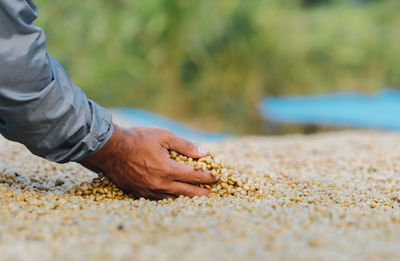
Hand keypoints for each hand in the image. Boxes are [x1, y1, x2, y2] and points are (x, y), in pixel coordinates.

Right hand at [79, 124, 218, 198]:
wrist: (110, 150)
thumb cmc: (137, 139)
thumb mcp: (164, 136)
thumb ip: (185, 146)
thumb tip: (204, 153)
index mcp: (168, 170)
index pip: (194, 176)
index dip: (208, 177)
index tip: (217, 176)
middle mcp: (160, 184)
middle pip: (188, 192)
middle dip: (203, 193)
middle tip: (212, 193)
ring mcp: (150, 191)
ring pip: (175, 199)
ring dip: (188, 198)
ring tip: (197, 196)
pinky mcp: (141, 194)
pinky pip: (161, 200)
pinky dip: (172, 199)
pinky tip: (176, 197)